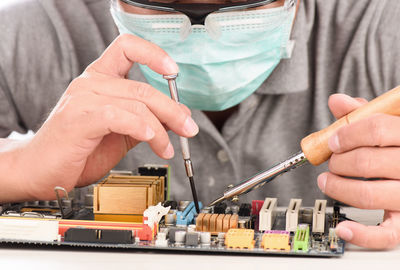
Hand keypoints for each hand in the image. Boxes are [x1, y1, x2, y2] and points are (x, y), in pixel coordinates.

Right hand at [0, 34, 198, 201]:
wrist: (41, 170)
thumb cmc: (79, 151)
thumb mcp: (121, 134)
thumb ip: (146, 121)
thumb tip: (177, 115)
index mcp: (100, 79)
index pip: (126, 47)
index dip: (153, 53)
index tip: (173, 69)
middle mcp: (91, 83)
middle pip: (143, 87)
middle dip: (172, 110)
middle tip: (188, 129)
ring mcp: (83, 99)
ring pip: (136, 103)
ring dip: (161, 129)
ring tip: (167, 148)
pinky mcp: (79, 119)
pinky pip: (119, 116)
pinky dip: (140, 127)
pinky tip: (151, 139)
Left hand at [317, 94, 399, 248]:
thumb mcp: (393, 123)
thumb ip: (367, 113)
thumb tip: (338, 102)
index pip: (376, 129)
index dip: (346, 134)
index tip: (332, 141)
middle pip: (366, 161)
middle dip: (338, 162)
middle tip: (331, 162)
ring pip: (367, 194)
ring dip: (337, 188)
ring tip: (327, 181)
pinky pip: (386, 234)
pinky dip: (361, 234)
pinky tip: (344, 227)